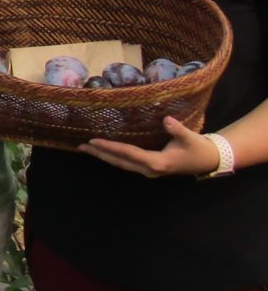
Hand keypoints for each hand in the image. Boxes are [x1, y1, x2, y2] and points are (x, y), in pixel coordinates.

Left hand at [79, 116, 220, 177]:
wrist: (208, 160)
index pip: (129, 154)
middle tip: (81, 146)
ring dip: (104, 156)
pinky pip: (127, 163)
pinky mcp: (149, 168)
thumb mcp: (190, 137)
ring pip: (122, 164)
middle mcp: (150, 169)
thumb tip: (167, 120)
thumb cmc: (199, 148)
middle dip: (100, 154)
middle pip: (120, 162)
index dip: (111, 148)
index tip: (94, 142)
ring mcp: (149, 170)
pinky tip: (103, 152)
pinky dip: (114, 157)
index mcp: (158, 162)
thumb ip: (178, 129)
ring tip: (86, 149)